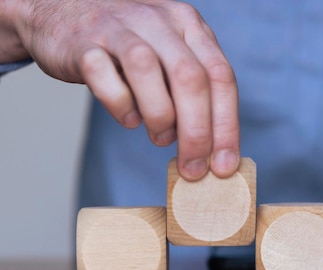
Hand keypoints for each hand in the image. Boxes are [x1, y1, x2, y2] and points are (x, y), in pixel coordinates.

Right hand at [0, 0, 238, 180]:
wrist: (61, 12)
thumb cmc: (128, 47)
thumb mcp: (171, 57)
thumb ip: (193, 94)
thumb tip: (213, 152)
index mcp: (189, 24)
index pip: (221, 76)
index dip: (227, 126)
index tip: (224, 165)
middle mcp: (158, 20)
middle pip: (190, 77)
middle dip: (197, 133)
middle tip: (193, 168)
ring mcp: (118, 27)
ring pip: (147, 70)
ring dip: (160, 116)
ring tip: (161, 139)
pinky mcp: (81, 42)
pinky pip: (102, 75)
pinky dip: (119, 104)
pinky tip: (128, 118)